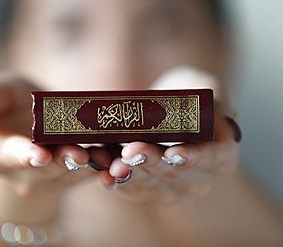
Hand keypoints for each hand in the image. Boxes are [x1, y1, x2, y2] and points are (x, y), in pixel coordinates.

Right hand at [0, 71, 99, 198]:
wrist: (27, 123)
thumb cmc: (8, 105)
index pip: (7, 155)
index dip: (23, 155)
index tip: (40, 155)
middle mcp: (20, 173)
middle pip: (44, 169)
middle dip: (63, 162)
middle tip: (82, 155)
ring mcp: (45, 178)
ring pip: (69, 174)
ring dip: (87, 167)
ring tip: (104, 158)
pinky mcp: (68, 177)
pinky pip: (86, 174)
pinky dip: (100, 167)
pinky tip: (115, 160)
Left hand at [104, 66, 240, 204]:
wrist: (166, 110)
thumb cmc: (188, 97)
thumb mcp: (205, 87)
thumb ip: (213, 97)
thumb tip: (213, 113)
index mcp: (221, 155)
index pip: (213, 159)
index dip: (193, 157)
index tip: (172, 152)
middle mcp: (199, 178)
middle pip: (177, 176)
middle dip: (151, 164)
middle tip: (130, 151)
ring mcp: (172, 188)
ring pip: (152, 187)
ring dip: (130, 176)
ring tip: (113, 164)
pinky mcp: (147, 189)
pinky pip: (132, 190)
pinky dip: (116, 181)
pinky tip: (103, 174)